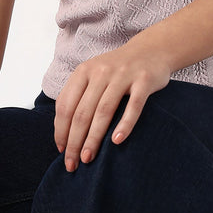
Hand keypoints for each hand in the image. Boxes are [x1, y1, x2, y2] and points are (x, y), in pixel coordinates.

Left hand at [53, 42, 170, 172]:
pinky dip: (125, 124)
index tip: (61, 150)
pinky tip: (117, 141)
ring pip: (104, 110)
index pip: (66, 105)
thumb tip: (63, 132)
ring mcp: (123, 75)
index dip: (61, 130)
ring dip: (94, 138)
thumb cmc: (118, 69)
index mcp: (85, 70)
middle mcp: (102, 71)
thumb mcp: (94, 75)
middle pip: (83, 111)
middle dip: (74, 141)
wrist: (152, 49)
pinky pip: (134, 106)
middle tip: (72, 164)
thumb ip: (78, 95)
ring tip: (88, 158)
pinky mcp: (144, 80)